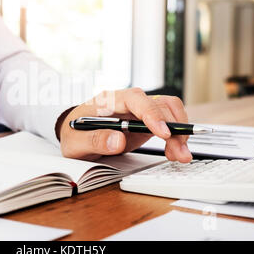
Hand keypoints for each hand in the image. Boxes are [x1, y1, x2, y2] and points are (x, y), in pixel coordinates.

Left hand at [57, 88, 191, 161]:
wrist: (72, 134)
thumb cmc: (72, 134)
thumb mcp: (75, 142)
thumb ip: (94, 140)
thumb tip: (118, 141)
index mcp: (108, 100)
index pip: (135, 99)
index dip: (151, 114)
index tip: (162, 133)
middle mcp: (127, 102)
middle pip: (158, 105)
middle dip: (173, 127)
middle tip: (179, 151)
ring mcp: (137, 111)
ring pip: (168, 111)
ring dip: (179, 131)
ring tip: (180, 155)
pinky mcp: (144, 122)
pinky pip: (166, 123)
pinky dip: (175, 136)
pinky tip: (175, 151)